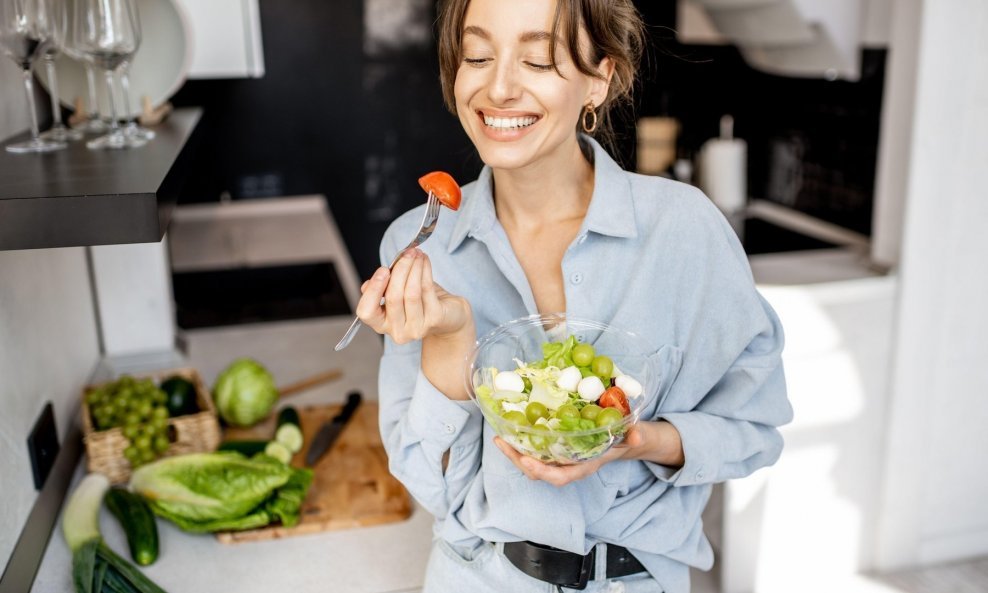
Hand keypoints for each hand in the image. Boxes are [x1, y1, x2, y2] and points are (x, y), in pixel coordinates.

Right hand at [356, 248, 470, 343]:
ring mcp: (417, 328)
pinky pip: (427, 290)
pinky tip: (425, 260)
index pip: (366, 312)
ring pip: (411, 293)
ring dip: (413, 268)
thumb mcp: (397, 294)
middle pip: (393, 297)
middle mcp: (398, 331)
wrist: (449, 317)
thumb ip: (382, 288)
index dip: (373, 290)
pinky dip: (425, 271)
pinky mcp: (435, 319)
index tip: (383, 269)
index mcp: (382, 324)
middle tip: (406, 253)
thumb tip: (373, 280)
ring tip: (416, 253)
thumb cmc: (420, 303)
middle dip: (400, 270)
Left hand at [493, 425, 645, 486]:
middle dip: (518, 460)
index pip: (560, 477)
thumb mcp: (633, 436)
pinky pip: (535, 451)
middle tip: (502, 442)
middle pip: (539, 471)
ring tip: (500, 437)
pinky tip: (510, 430)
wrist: (625, 439)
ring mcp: (562, 458)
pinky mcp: (557, 449)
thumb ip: (635, 437)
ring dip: (515, 452)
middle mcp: (570, 465)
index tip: (526, 460)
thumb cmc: (627, 438)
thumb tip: (638, 435)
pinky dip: (521, 443)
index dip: (542, 471)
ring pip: (533, 463)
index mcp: (584, 466)